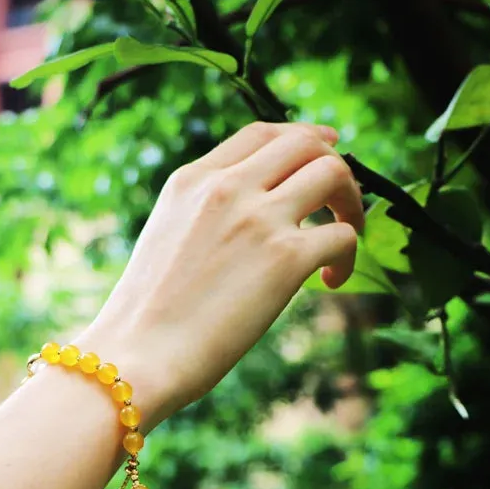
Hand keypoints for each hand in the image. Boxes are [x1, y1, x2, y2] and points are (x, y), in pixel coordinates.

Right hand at [75, 122, 363, 427]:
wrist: (137, 355)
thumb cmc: (146, 315)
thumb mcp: (167, 236)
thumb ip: (206, 212)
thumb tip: (254, 217)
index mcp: (193, 180)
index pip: (261, 133)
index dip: (303, 137)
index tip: (325, 149)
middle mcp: (227, 188)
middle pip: (307, 142)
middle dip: (336, 165)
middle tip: (341, 203)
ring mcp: (259, 219)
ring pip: (334, 174)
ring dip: (351, 203)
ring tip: (345, 236)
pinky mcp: (286, 258)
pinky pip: (343, 235)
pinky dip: (348, 257)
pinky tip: (330, 281)